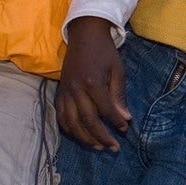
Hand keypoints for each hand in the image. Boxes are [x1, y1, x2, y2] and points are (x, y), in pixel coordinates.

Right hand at [56, 17, 129, 150]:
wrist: (84, 36)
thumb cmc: (104, 53)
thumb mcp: (117, 71)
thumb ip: (119, 95)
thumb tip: (125, 118)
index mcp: (92, 82)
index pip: (105, 109)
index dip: (116, 122)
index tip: (125, 130)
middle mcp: (76, 89)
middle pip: (87, 120)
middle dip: (101, 137)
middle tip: (114, 148)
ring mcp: (65, 92)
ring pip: (72, 122)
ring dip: (85, 138)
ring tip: (98, 147)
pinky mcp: (60, 92)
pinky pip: (61, 116)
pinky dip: (70, 129)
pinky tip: (81, 136)